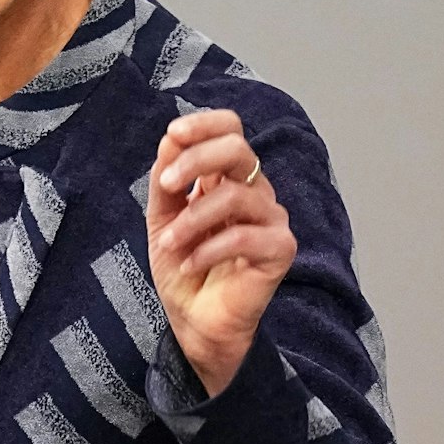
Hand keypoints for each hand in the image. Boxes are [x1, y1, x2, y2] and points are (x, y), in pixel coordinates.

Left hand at [146, 109, 296, 395]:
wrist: (194, 319)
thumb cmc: (183, 266)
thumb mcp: (162, 219)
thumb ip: (167, 181)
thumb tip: (171, 138)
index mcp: (226, 178)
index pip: (230, 130)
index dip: (205, 124)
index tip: (173, 134)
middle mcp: (253, 191)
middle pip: (238, 149)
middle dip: (196, 160)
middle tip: (167, 185)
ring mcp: (271, 218)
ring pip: (234, 195)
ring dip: (191, 219)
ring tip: (170, 244)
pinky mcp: (281, 248)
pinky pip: (245, 236)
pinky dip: (208, 249)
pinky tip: (191, 264)